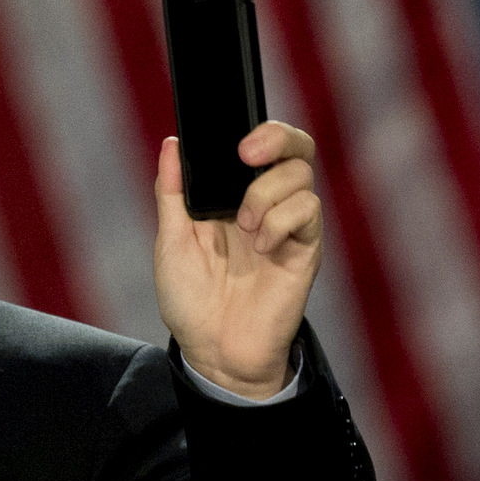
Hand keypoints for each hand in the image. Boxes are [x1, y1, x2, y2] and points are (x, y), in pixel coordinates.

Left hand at [154, 122, 322, 399]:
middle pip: (295, 147)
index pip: (259, 146)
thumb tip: (171, 144)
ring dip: (265, 193)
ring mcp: (287, 225)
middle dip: (275, 137)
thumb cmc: (191, 299)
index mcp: (232, 196)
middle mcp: (265, 204)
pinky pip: (308, 211)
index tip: (233, 139)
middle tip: (246, 154)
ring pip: (299, 175)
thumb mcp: (171, 240)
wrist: (213, 350)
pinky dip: (280, 221)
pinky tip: (261, 248)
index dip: (256, 130)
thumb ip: (172, 191)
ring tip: (243, 227)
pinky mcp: (305, 249)